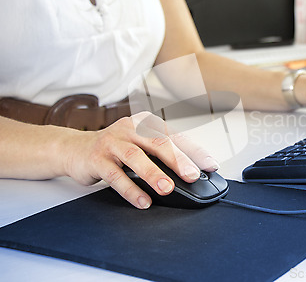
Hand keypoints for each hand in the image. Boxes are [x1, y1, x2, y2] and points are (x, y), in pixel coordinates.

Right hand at [62, 112, 219, 208]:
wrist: (74, 149)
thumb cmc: (115, 148)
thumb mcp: (140, 145)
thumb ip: (161, 155)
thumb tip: (191, 173)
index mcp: (146, 123)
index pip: (175, 136)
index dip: (195, 151)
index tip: (211, 165)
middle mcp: (131, 128)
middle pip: (158, 143)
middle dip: (178, 160)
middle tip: (192, 175)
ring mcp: (112, 142)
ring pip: (136, 157)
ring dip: (153, 174)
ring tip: (167, 188)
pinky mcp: (97, 159)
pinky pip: (115, 176)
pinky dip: (131, 190)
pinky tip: (143, 201)